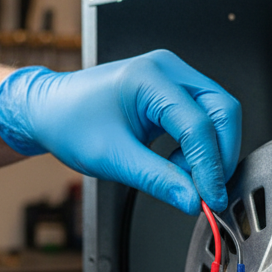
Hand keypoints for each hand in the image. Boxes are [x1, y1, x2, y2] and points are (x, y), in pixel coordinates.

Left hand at [0, 49, 240, 213]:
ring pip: (218, 115)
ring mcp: (172, 80)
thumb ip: (158, 180)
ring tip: (182, 178)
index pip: (199, 124)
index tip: (210, 198)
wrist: (49, 111)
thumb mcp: (113, 158)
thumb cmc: (69, 123)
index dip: (209, 166)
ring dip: (210, 153)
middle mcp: (167, 71)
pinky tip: (177, 165)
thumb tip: (193, 200)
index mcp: (151, 78)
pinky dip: (198, 148)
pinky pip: (202, 119)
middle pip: (222, 111)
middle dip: (220, 155)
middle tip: (209, 191)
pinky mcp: (172, 94)